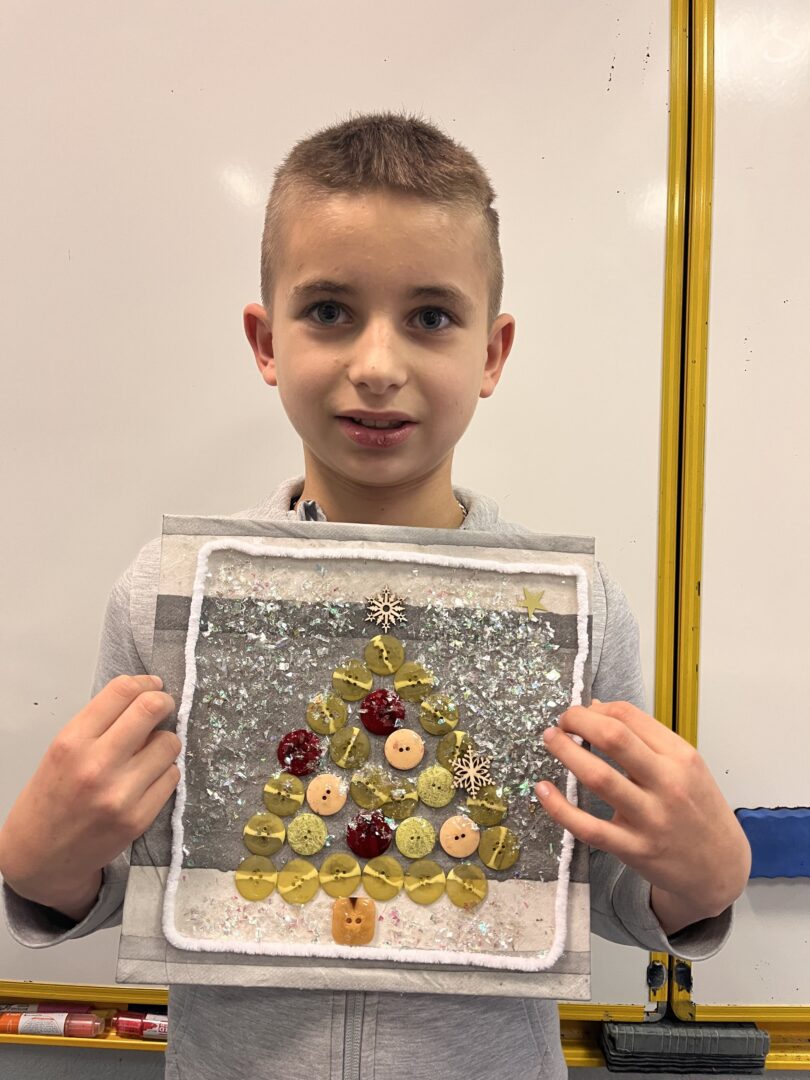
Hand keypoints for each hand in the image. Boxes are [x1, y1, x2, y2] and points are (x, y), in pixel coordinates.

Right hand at [0, 675, 179, 920]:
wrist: (40, 858)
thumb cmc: (51, 797)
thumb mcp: (62, 750)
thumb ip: (101, 724)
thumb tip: (147, 696)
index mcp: (71, 742)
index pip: (122, 691)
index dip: (144, 683)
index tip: (152, 686)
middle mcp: (97, 765)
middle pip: (152, 709)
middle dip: (163, 703)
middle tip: (162, 708)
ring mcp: (121, 794)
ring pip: (170, 743)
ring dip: (164, 742)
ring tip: (148, 752)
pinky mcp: (139, 818)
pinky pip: (172, 777)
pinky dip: (165, 772)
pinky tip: (147, 778)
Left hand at [535, 700, 750, 934]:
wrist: (720, 868)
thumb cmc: (699, 809)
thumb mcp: (686, 766)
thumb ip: (645, 738)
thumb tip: (596, 708)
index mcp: (681, 757)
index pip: (630, 717)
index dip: (596, 708)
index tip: (583, 712)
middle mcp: (667, 784)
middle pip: (614, 738)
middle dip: (578, 721)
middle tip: (562, 721)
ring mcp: (650, 818)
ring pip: (598, 777)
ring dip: (566, 752)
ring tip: (550, 739)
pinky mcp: (634, 849)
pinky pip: (588, 827)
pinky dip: (560, 807)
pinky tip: (543, 790)